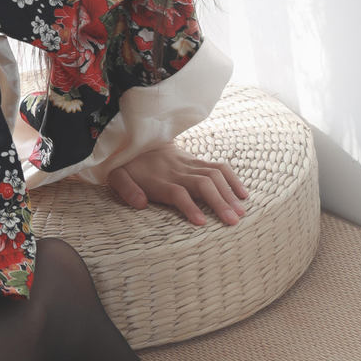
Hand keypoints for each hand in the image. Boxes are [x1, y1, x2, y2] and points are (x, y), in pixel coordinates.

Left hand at [106, 141, 247, 225]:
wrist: (137, 137)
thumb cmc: (127, 165)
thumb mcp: (116, 177)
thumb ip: (126, 190)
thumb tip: (141, 204)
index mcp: (158, 179)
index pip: (177, 192)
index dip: (189, 206)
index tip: (201, 223)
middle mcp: (177, 171)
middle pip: (202, 184)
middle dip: (219, 202)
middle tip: (233, 222)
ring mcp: (189, 164)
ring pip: (214, 175)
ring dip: (229, 193)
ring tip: (241, 213)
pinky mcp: (197, 161)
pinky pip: (219, 167)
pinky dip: (232, 180)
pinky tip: (243, 195)